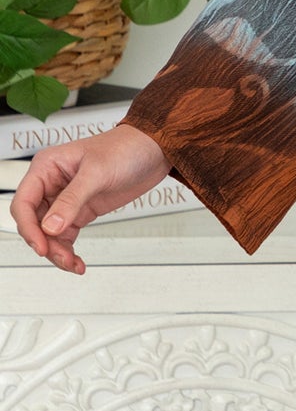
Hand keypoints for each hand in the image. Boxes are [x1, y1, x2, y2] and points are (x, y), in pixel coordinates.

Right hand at [8, 123, 172, 274]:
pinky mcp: (81, 210)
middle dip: (46, 243)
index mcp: (47, 167)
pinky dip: (68, 250)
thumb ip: (72, 199)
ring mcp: (66, 199)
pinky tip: (77, 262)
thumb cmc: (128, 147)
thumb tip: (50, 227)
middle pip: (34, 222)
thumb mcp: (98, 172)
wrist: (156, 149)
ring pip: (49, 233)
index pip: (24, 202)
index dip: (28, 227)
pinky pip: (65, 236)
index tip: (42, 246)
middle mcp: (52, 183)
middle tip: (63, 258)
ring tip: (74, 263)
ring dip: (57, 251)